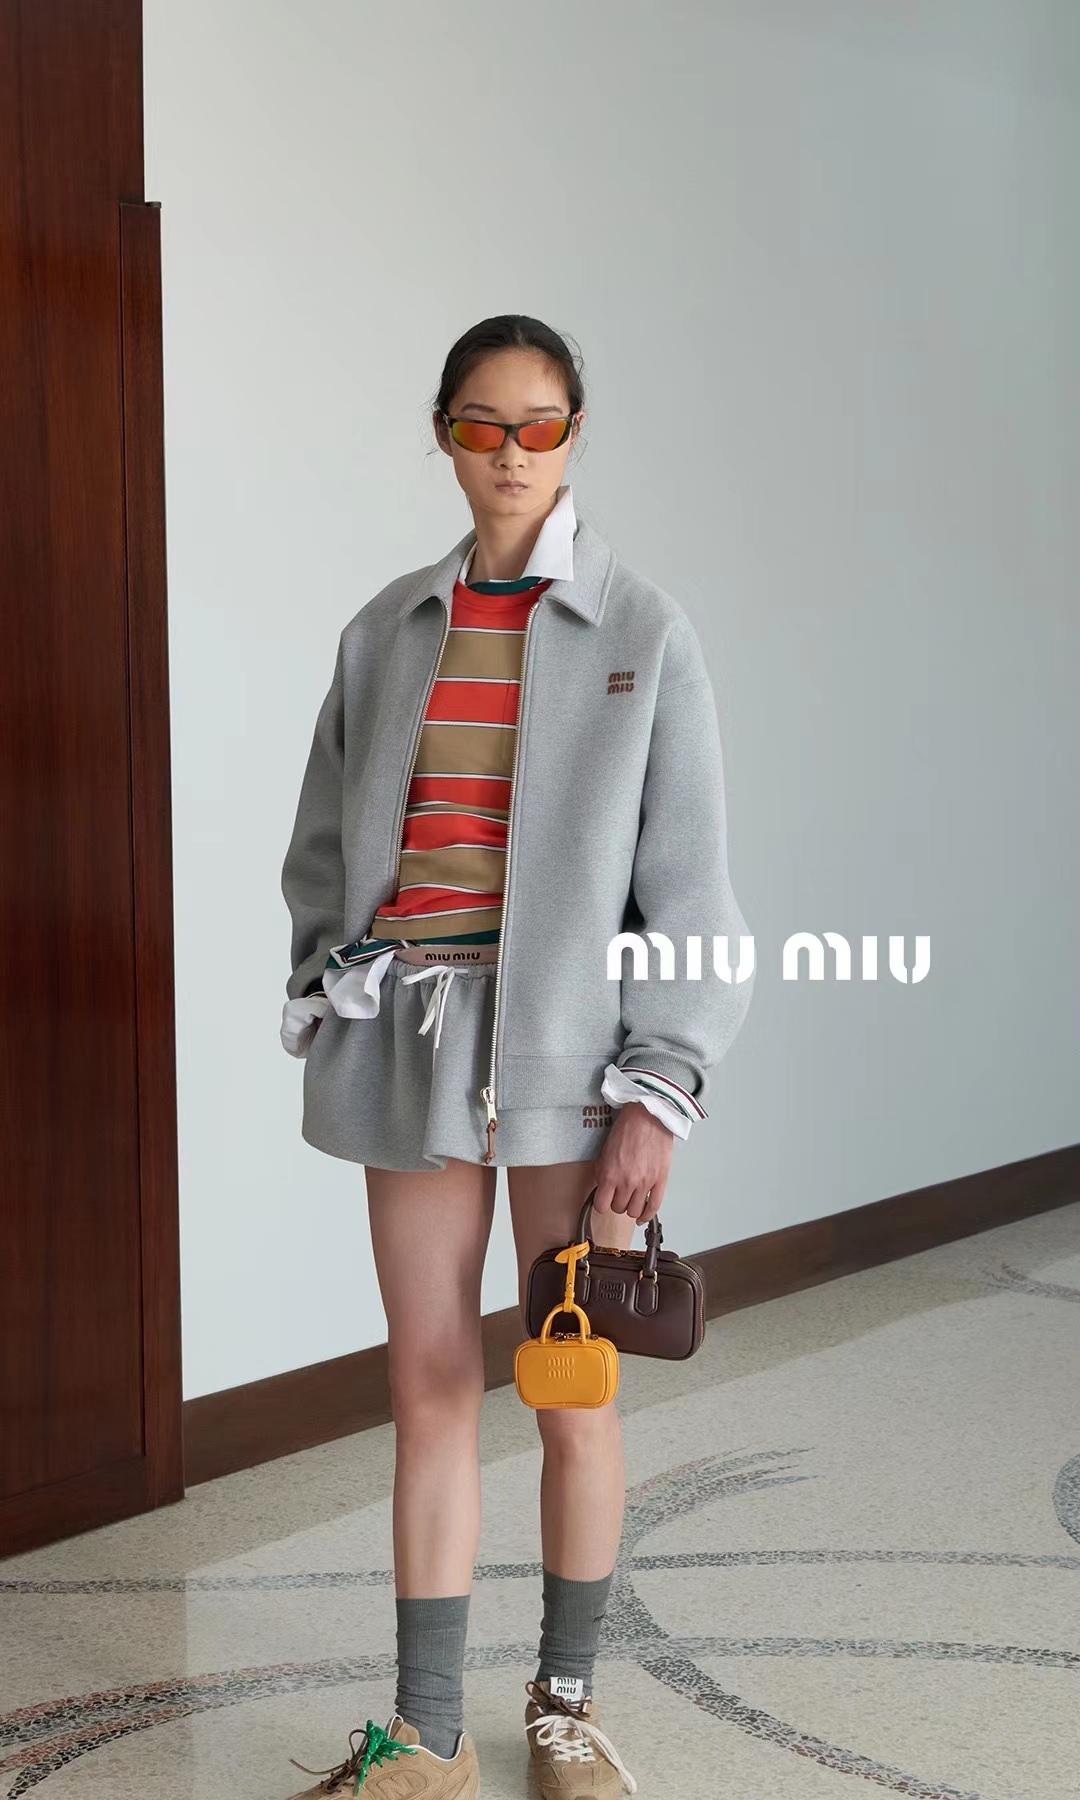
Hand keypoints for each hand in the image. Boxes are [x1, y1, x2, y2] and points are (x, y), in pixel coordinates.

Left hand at [592, 1102, 672, 1223]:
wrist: (648, 1115)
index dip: (602, 1203)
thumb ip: (603, 1172)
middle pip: (618, 1209)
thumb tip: (603, 1188)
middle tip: (618, 1194)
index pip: (601, 1206)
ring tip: (631, 1199)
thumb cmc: (627, 1128)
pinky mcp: (660, 1180)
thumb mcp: (605, 1151)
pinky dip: (647, 1215)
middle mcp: (626, 1182)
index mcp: (609, 1174)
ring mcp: (645, 1183)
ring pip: (634, 1211)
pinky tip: (642, 1215)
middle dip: (616, 1202)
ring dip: (631, 1207)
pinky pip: (653, 1207)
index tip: (604, 1199)